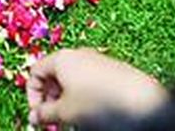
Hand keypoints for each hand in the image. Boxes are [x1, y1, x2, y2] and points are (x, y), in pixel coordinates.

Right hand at [26, 48, 168, 126]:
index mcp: (62, 58)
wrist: (142, 101)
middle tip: (53, 119)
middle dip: (50, 98)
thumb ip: (44, 113)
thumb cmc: (99, 103)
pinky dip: (83, 95)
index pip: (35, 71)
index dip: (32, 95)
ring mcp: (97, 60)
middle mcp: (78, 54)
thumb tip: (34, 117)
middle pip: (53, 74)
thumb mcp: (65, 112)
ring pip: (72, 78)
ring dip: (66, 99)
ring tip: (72, 118)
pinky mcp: (112, 69)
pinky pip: (88, 80)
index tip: (38, 114)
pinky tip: (90, 112)